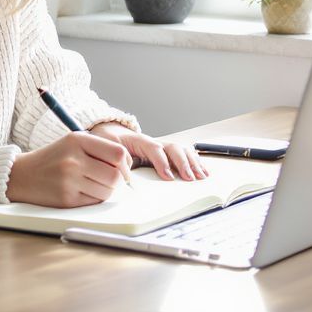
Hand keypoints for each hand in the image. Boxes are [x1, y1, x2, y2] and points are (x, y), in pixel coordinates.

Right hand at [6, 132, 132, 207]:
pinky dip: (94, 199)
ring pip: (107, 191)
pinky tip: (82, 191)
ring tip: (92, 184)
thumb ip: (100, 149)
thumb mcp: (73, 142)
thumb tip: (127, 167)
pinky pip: (94, 202)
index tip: (122, 168)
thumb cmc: (53, 158)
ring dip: (105, 190)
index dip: (125, 164)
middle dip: (117, 180)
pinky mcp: (66, 199)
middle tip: (109, 179)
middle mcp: (73, 159)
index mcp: (77, 140)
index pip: (118, 153)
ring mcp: (69, 181)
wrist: (22, 175)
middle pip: (115, 176)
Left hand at [88, 122, 208, 181]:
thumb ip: (117, 160)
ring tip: (201, 177)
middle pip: (172, 148)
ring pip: (181, 150)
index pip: (154, 148)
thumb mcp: (108, 149)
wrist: (111, 133)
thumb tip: (127, 175)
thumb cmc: (109, 142)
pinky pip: (184, 155)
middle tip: (189, 179)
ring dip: (192, 163)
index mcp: (139, 141)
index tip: (168, 177)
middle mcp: (154, 142)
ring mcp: (161, 146)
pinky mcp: (166, 153)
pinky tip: (203, 172)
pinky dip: (195, 162)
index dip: (162, 162)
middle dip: (182, 164)